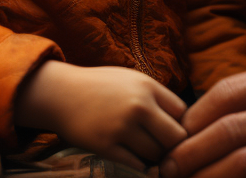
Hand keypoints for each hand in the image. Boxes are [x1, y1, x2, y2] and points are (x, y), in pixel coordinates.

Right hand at [15, 60, 187, 170]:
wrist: (61, 93)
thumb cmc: (101, 86)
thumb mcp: (132, 79)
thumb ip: (157, 96)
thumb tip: (184, 121)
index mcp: (147, 87)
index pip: (183, 113)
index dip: (180, 124)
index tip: (170, 129)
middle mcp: (138, 106)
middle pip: (175, 137)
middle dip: (172, 145)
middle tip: (163, 147)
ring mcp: (121, 127)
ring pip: (156, 154)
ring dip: (154, 157)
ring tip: (145, 151)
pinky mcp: (105, 146)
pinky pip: (135, 165)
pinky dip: (138, 166)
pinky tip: (134, 160)